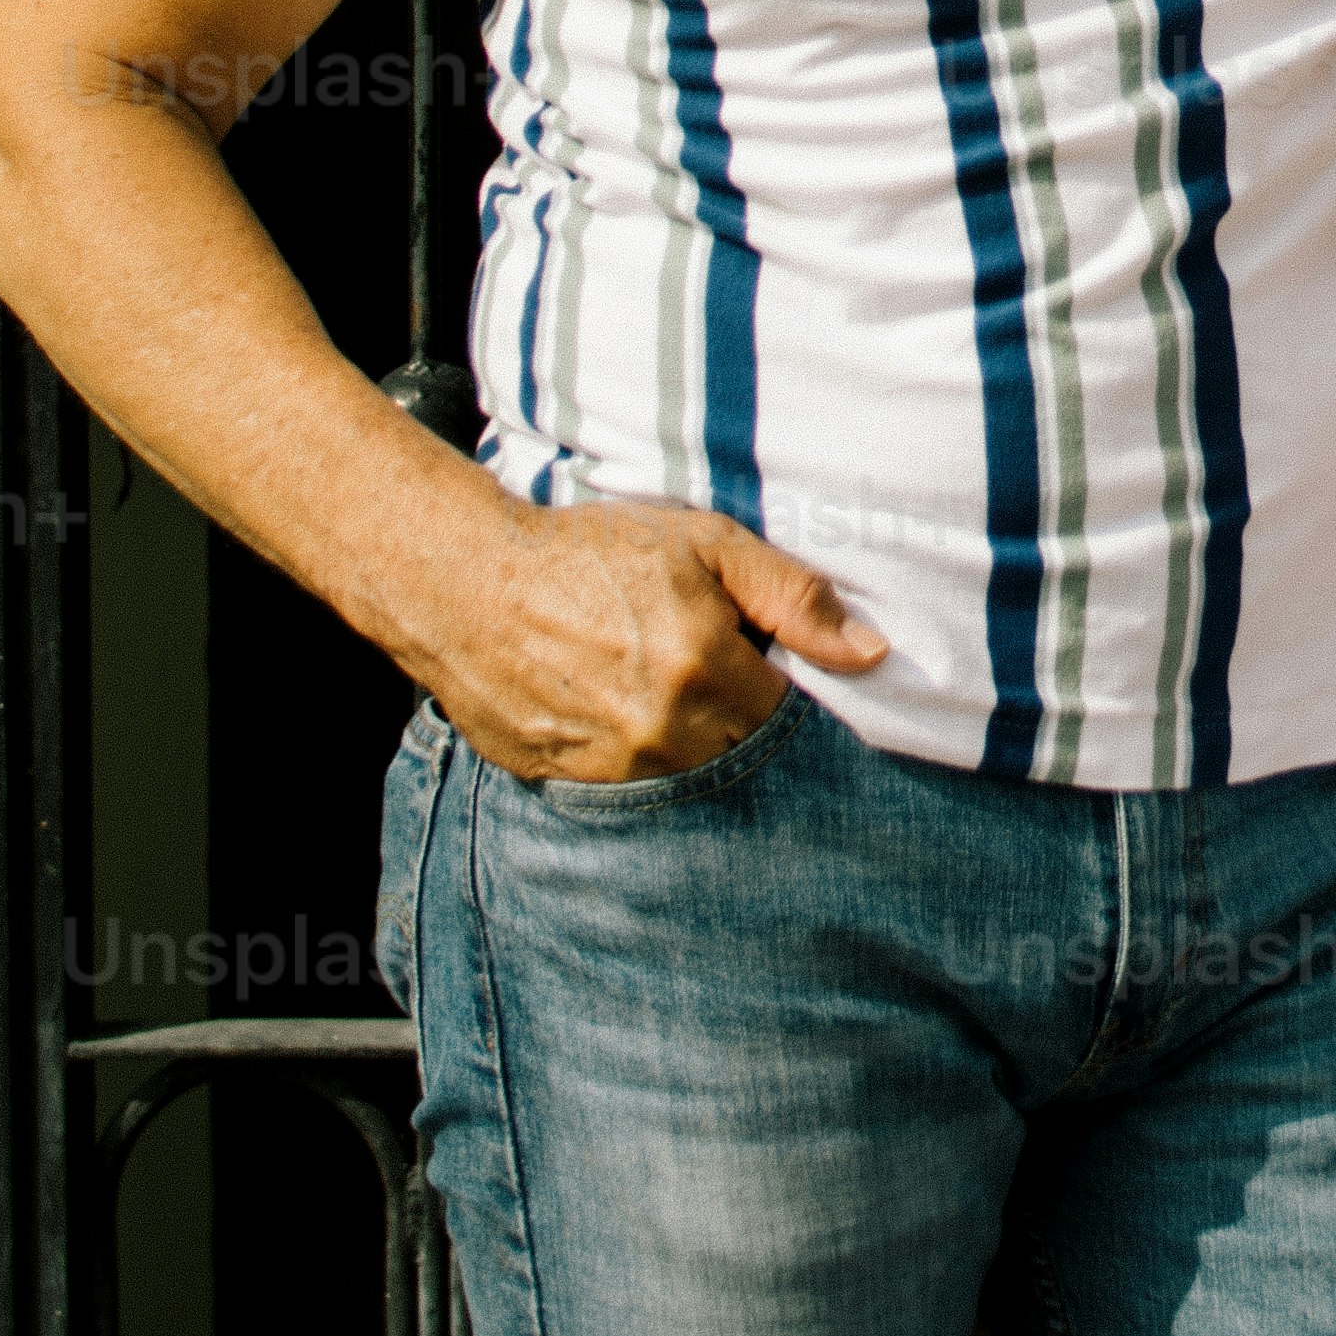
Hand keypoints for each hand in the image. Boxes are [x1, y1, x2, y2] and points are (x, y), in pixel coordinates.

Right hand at [411, 491, 887, 786]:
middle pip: (744, 754)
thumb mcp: (703, 544)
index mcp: (705, 670)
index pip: (790, 716)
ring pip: (690, 779)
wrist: (464, 580)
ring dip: (693, 746)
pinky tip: (621, 715)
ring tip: (659, 689)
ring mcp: (613, 769)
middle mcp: (665, 733)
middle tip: (711, 676)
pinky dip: (640, 763)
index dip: (788, 691)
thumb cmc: (588, 550)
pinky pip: (633, 792)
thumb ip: (790, 596)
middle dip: (743, 721)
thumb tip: (871, 653)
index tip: (769, 669)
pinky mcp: (568, 785)